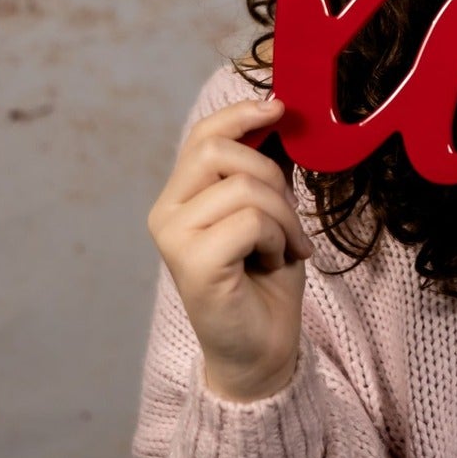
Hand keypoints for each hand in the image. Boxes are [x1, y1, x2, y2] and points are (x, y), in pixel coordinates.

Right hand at [146, 97, 313, 402]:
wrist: (262, 349)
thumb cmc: (265, 280)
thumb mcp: (270, 211)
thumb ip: (265, 169)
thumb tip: (281, 114)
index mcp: (180, 196)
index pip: (203, 134)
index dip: (242, 113)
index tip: (282, 108)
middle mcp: (166, 212)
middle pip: (220, 150)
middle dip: (272, 176)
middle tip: (291, 218)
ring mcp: (173, 237)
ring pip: (244, 186)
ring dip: (283, 215)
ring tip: (287, 246)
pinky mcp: (191, 262)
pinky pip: (249, 220)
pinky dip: (277, 237)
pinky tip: (275, 261)